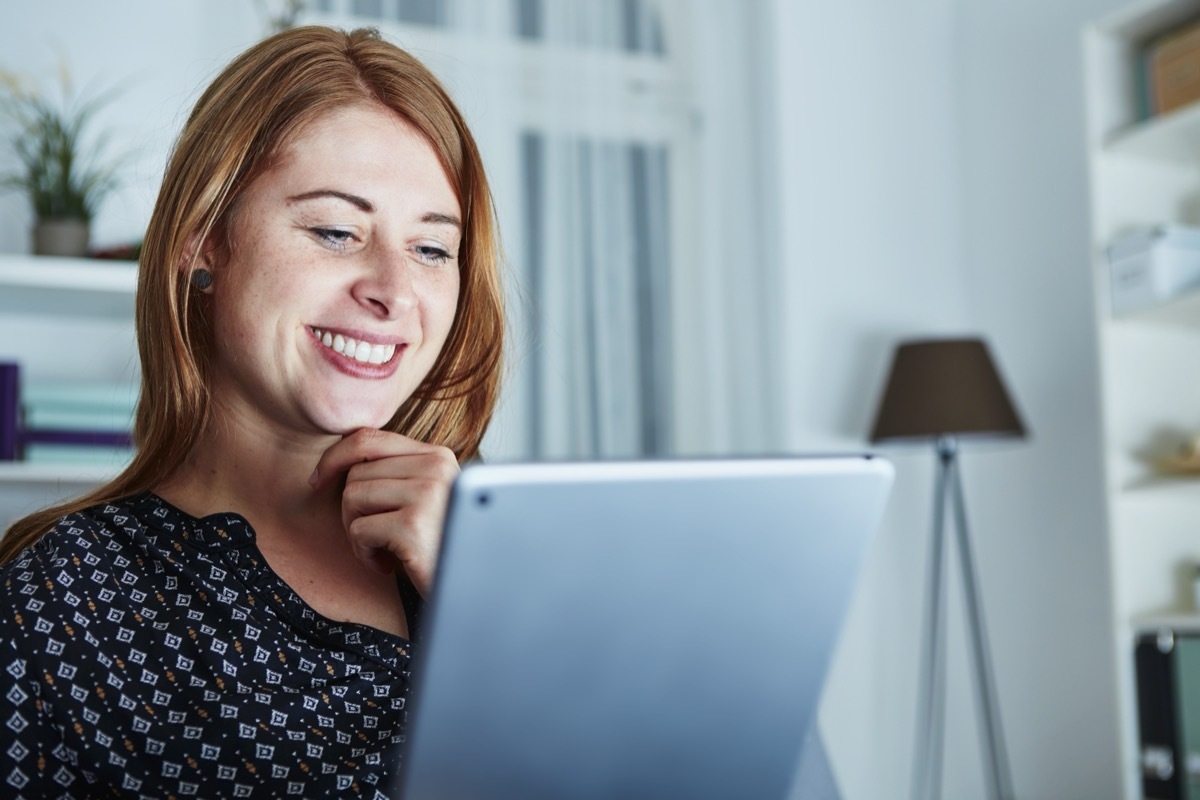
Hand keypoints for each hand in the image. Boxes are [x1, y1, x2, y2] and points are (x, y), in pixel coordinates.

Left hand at [310, 428, 458, 596]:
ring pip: (353, 498)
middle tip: (372, 537)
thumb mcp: (427, 500)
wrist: (475, 587)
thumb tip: (340, 461)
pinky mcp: (413, 525)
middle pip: (356, 473)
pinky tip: (388, 565)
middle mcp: (435, 467)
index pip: (369, 438)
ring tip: (381, 550)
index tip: (318, 480)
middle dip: (352, 509)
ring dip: (356, 532)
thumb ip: (399, 474)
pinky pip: (360, 530)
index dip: (335, 457)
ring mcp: (426, 494)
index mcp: (438, 456)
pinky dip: (365, 554)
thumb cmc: (443, 546)